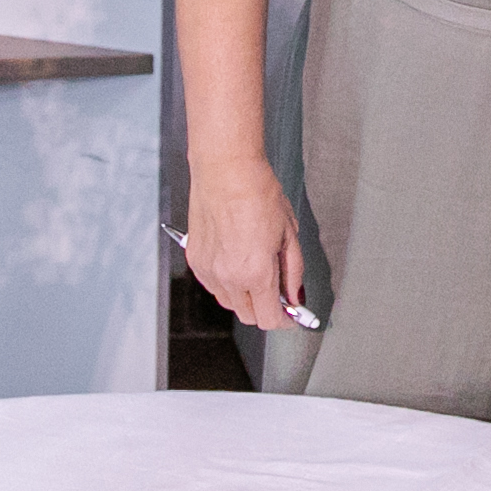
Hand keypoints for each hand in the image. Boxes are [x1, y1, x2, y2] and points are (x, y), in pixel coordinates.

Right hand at [185, 157, 305, 331]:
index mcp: (256, 273)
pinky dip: (227, 283)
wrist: (226, 171)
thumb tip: (295, 295)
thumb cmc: (259, 194)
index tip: (293, 314)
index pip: (269, 319)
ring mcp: (208, 270)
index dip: (285, 320)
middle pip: (248, 316)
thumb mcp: (289, 234)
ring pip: (228, 303)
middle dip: (266, 309)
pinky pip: (213, 285)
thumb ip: (293, 271)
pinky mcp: (195, 260)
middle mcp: (228, 277)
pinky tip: (237, 261)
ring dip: (245, 298)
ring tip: (257, 271)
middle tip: (279, 292)